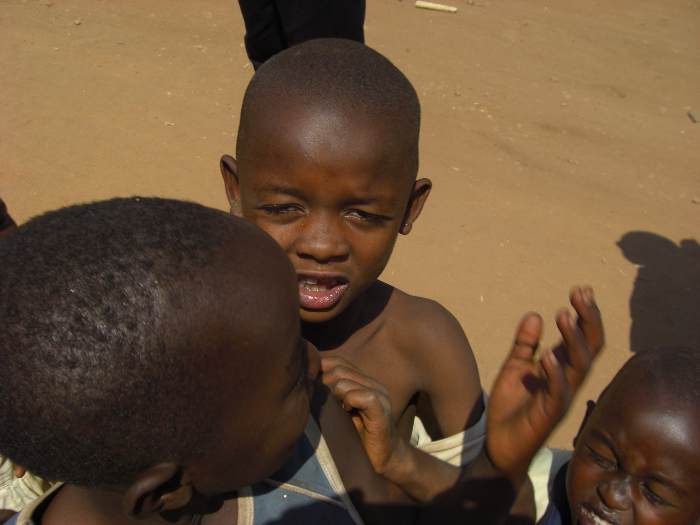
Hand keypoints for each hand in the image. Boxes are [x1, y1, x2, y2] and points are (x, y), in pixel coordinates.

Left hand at [321, 356, 407, 475]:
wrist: (386, 457)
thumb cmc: (360, 436)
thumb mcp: (342, 411)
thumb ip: (331, 395)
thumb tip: (308, 382)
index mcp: (364, 381)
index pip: (338, 361)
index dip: (321, 368)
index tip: (311, 384)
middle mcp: (373, 384)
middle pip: (339, 369)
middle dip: (324, 383)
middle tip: (322, 401)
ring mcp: (380, 395)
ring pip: (347, 380)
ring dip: (335, 394)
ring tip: (336, 409)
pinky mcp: (382, 410)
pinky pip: (364, 396)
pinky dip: (350, 401)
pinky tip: (347, 411)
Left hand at [487, 286, 603, 482]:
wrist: (499, 446)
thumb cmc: (511, 408)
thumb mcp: (514, 368)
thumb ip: (525, 344)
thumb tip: (534, 314)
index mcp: (560, 368)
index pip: (581, 337)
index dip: (584, 315)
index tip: (582, 290)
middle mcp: (567, 380)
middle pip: (590, 347)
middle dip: (588, 319)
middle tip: (581, 294)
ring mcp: (561, 397)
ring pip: (579, 366)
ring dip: (573, 340)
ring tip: (563, 315)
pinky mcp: (549, 414)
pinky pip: (558, 392)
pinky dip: (555, 374)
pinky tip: (548, 356)